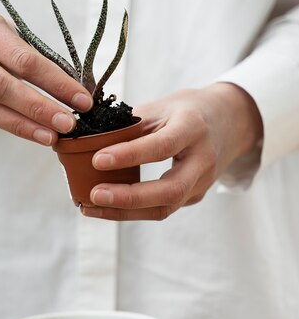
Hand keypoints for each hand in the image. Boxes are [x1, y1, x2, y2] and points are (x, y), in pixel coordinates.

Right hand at [0, 8, 92, 144]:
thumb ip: (37, 60)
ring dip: (23, 126)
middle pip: (1, 86)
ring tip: (51, 137)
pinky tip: (33, 133)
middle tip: (68, 124)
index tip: (82, 101)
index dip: (55, 83)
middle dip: (38, 108)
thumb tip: (75, 95)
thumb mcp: (13, 34)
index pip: (23, 59)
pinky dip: (10, 126)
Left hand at [82, 83, 262, 220]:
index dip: (129, 155)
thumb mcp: (161, 107)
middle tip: (94, 195)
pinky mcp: (194, 196)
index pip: (162, 146)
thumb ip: (129, 124)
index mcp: (192, 127)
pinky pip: (161, 208)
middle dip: (129, 197)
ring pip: (164, 207)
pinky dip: (132, 211)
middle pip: (169, 190)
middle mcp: (202, 159)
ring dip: (124, 212)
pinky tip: (105, 206)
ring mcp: (201, 182)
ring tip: (90, 206)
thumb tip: (86, 138)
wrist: (231, 121)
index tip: (97, 160)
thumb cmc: (188, 111)